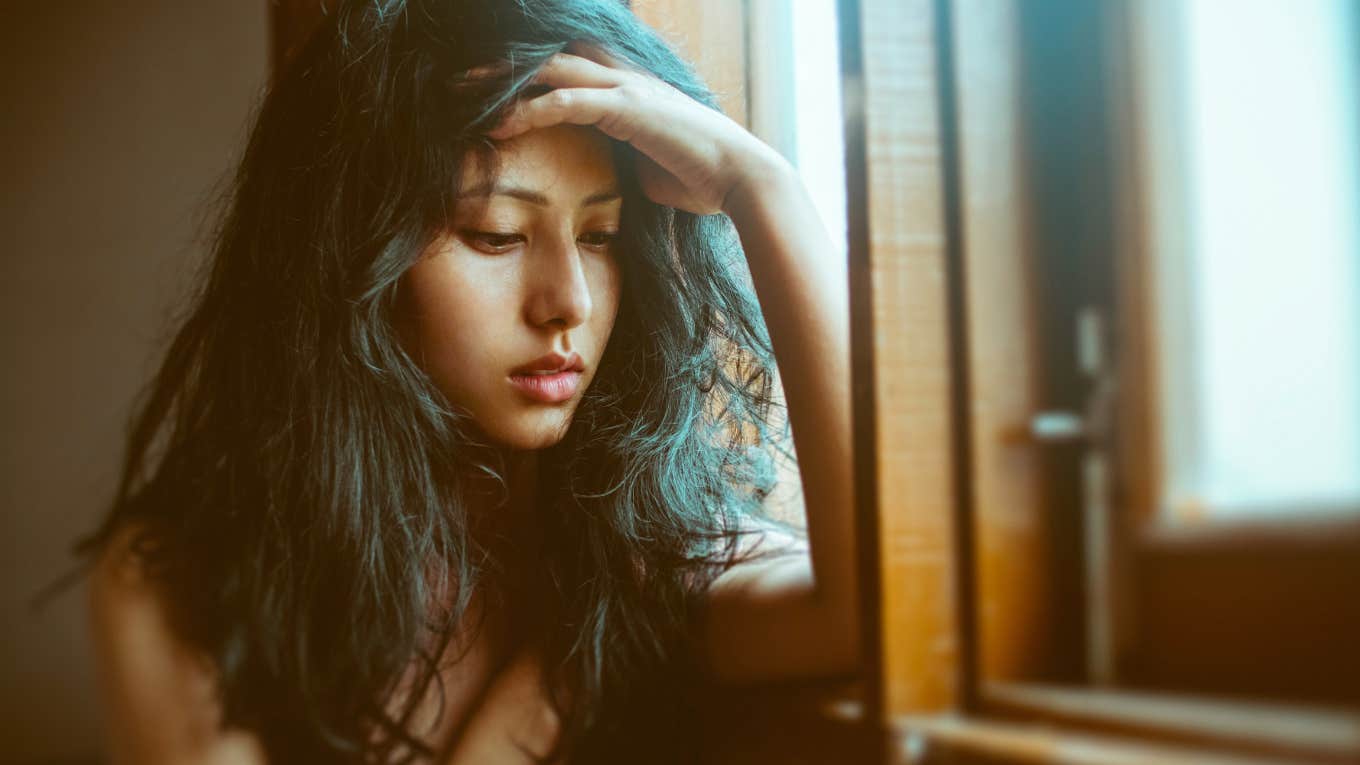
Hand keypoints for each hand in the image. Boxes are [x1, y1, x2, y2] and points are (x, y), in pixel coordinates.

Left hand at [479, 42, 786, 216]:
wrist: (742, 180)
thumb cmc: (702, 180)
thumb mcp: (651, 168)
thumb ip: (626, 161)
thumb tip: (614, 179)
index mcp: (628, 90)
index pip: (568, 68)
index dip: (528, 72)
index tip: (490, 87)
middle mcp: (625, 79)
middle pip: (551, 58)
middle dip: (504, 66)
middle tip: (459, 77)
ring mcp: (627, 89)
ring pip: (552, 70)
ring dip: (505, 81)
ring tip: (462, 92)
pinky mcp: (627, 109)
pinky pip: (567, 102)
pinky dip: (530, 111)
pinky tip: (499, 124)